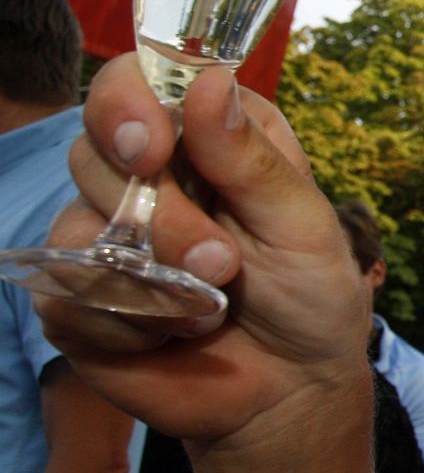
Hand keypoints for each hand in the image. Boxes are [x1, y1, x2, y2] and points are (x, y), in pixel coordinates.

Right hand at [35, 56, 369, 443]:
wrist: (292, 390)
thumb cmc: (310, 295)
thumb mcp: (302, 226)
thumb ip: (252, 161)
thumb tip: (209, 81)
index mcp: (206, 136)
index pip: (134, 82)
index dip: (125, 104)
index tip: (147, 148)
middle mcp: (146, 174)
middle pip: (96, 153)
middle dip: (161, 217)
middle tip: (223, 264)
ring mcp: (105, 233)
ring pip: (75, 225)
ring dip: (150, 279)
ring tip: (210, 310)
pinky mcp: (79, 296)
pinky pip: (63, 294)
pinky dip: (125, 323)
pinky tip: (172, 336)